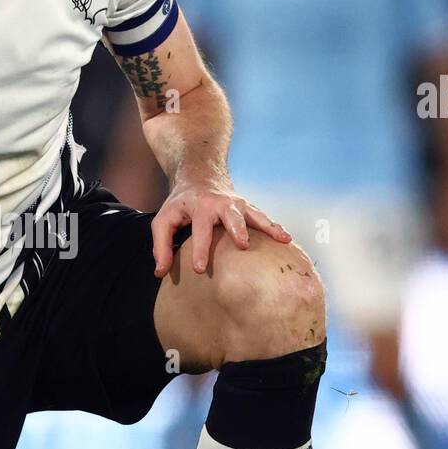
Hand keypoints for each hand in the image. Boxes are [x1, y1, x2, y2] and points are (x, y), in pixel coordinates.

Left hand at [152, 182, 290, 275]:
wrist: (200, 176)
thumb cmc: (181, 204)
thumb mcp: (163, 220)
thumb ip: (160, 246)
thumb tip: (161, 272)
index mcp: (200, 207)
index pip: (199, 230)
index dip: (199, 249)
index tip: (200, 269)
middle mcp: (222, 204)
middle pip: (231, 216)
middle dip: (237, 229)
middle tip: (243, 244)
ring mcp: (239, 205)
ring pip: (254, 215)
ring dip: (268, 226)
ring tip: (282, 239)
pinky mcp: (249, 209)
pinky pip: (264, 218)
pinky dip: (276, 227)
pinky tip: (287, 239)